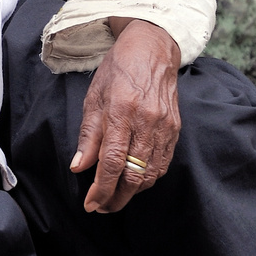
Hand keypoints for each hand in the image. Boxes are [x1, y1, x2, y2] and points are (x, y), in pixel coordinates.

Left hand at [69, 18, 181, 213]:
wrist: (153, 49)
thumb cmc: (118, 70)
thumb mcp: (94, 96)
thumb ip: (89, 135)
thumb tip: (80, 166)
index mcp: (121, 111)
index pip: (112, 162)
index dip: (102, 188)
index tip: (91, 204)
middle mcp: (146, 121)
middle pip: (134, 175)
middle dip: (117, 198)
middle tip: (102, 207)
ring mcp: (164, 126)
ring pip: (150, 174)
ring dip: (133, 192)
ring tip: (116, 196)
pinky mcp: (175, 128)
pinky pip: (163, 164)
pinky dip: (149, 178)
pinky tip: (135, 180)